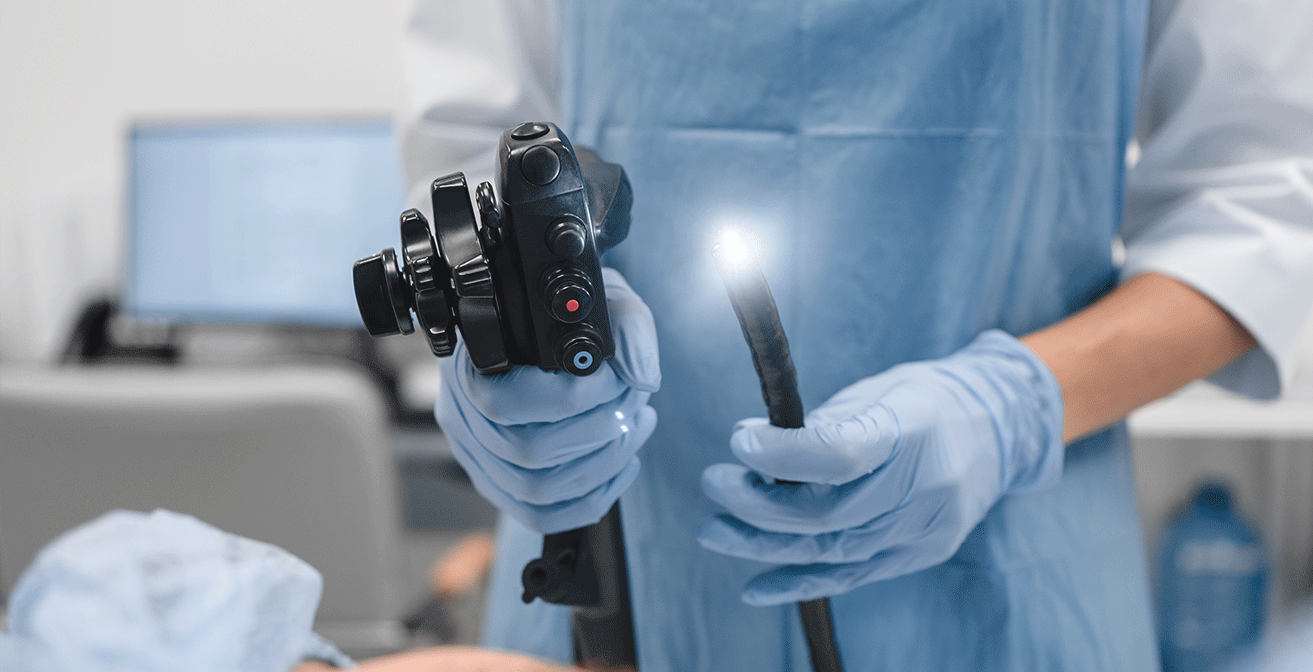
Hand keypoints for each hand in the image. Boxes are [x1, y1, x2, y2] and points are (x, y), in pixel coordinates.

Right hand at [436, 269, 659, 533]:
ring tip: (634, 427)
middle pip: (526, 452)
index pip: (506, 402)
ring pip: (534, 488)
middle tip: (633, 403)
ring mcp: (476, 452)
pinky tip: (621, 466)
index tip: (616, 380)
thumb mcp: (604, 298)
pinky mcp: (497, 480)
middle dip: (598, 432)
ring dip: (601, 464)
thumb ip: (628, 326)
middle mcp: (463, 411)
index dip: (573, 399)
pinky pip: (536, 513)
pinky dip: (588, 500)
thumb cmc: (573, 315)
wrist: (558, 331)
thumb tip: (637, 377)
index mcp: (472, 362)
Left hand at [697, 330, 1063, 605]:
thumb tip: (750, 448)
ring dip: (765, 543)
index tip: (739, 442)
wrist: (1000, 428)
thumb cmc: (923, 401)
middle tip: (714, 482)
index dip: (783, 453)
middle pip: (830, 513)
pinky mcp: (925, 553)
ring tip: (715, 529)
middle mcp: (927, 484)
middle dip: (758, 504)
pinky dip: (800, 583)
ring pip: (834, 551)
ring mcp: (928, 527)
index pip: (841, 453)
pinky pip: (853, 577)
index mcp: (914, 427)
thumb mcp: (876, 391)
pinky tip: (754, 588)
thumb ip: (818, 424)